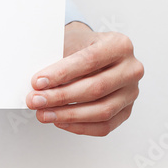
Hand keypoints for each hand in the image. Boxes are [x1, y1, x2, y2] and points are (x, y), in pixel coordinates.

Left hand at [25, 22, 143, 135]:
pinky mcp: (126, 111)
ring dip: (68, 115)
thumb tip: (37, 85)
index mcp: (119, 45)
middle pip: (96, 88)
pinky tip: (60, 121)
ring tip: (44, 113)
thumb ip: (56, 59)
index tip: (38, 82)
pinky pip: (104, 126)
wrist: (91, 49)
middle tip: (36, 100)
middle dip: (61, 97)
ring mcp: (131, 92)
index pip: (89, 60)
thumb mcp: (69, 40)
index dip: (61, 73)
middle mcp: (131, 69)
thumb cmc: (79, 45)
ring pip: (102, 111)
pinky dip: (79, 126)